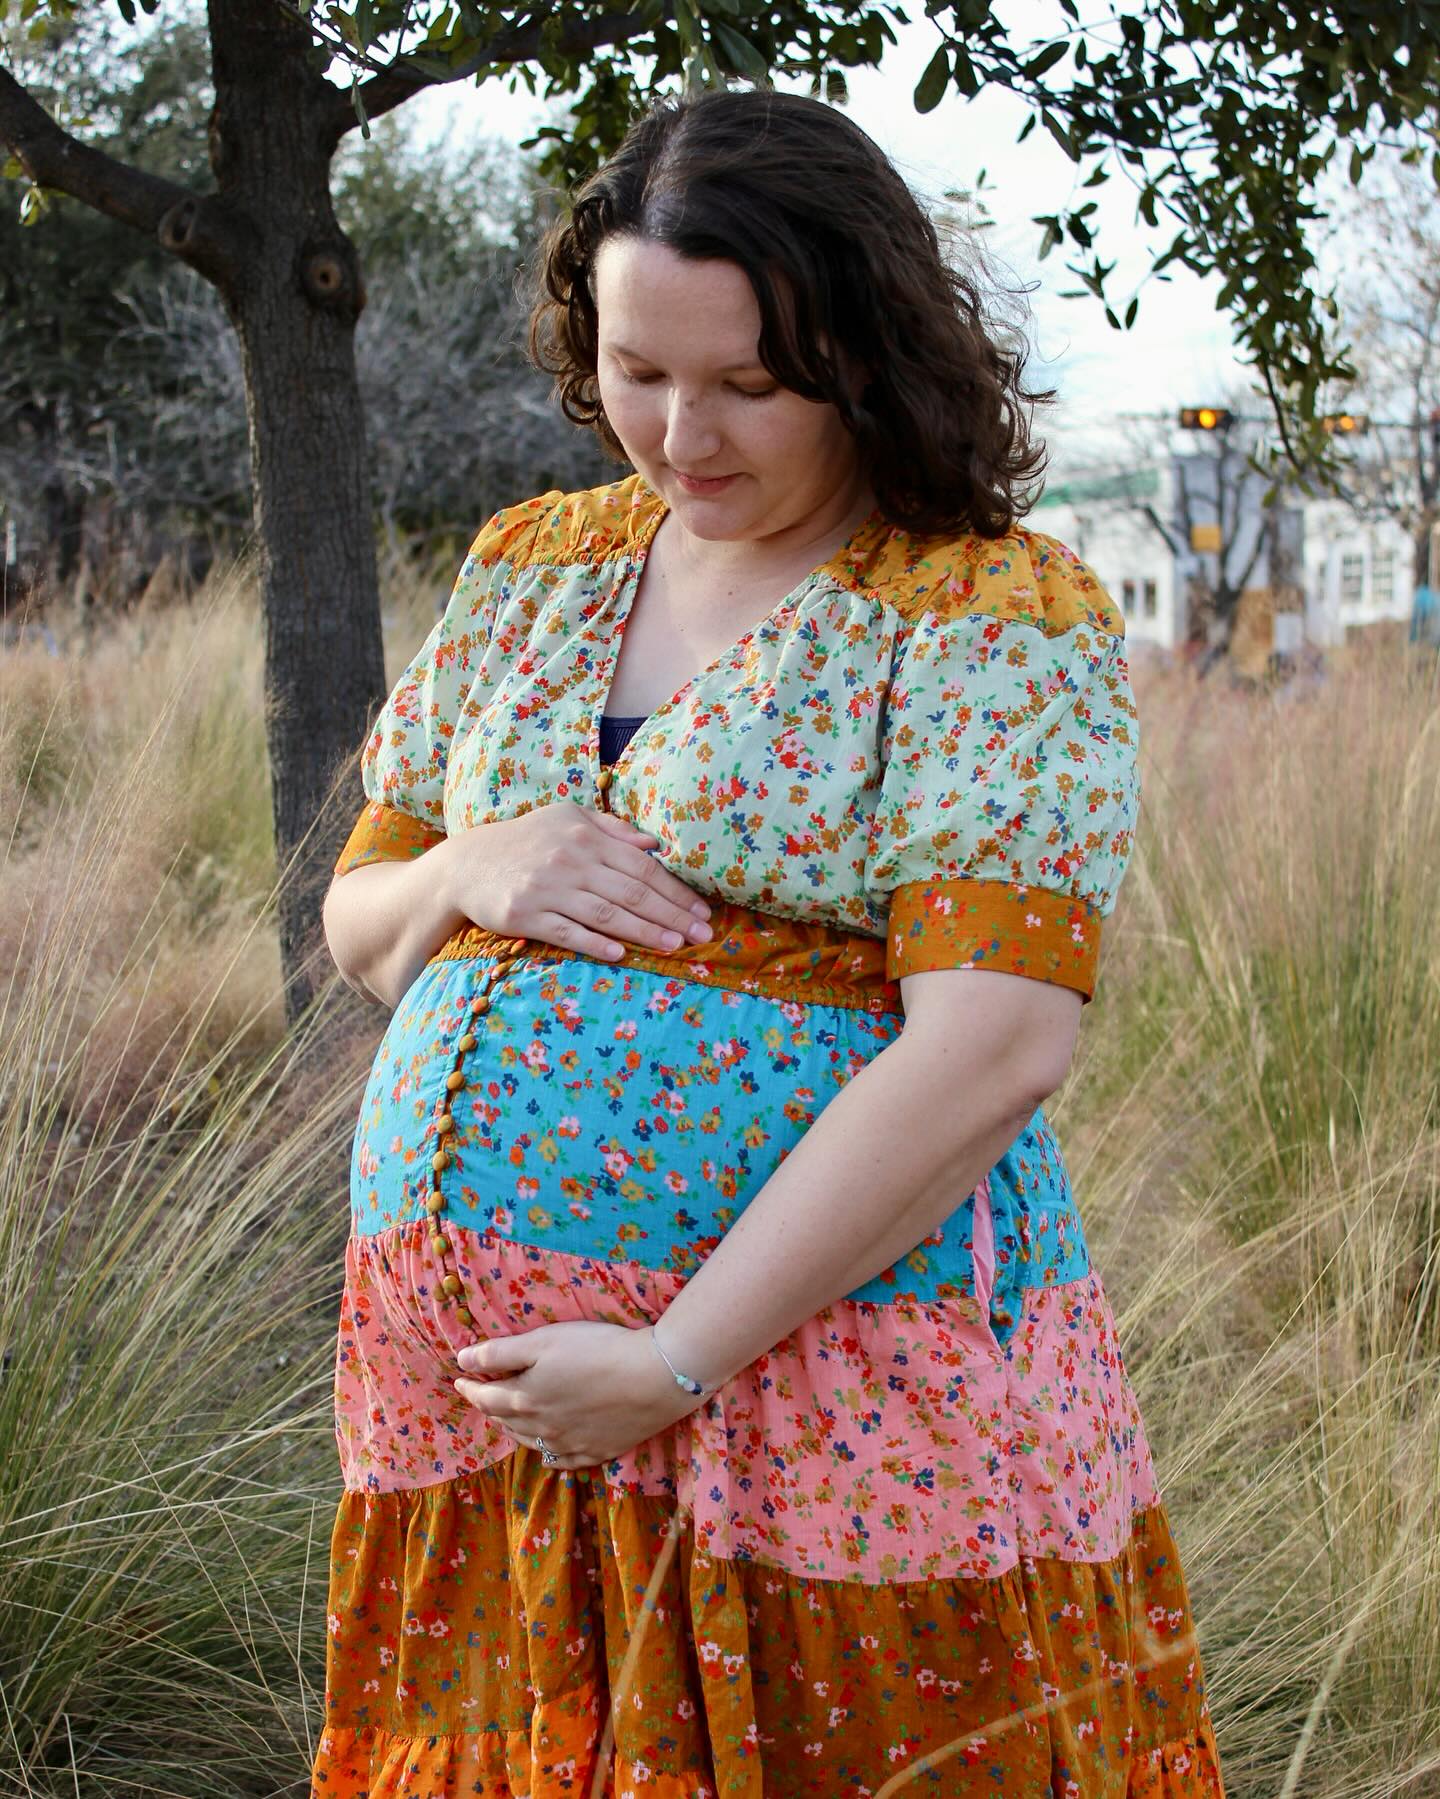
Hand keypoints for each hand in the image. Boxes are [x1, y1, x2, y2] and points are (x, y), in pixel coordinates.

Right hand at [436, 801, 714, 961]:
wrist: (467, 864)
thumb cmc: (526, 841)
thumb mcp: (566, 820)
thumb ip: (611, 829)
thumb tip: (653, 844)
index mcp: (586, 837)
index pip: (641, 867)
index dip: (675, 890)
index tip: (701, 909)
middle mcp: (571, 861)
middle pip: (631, 893)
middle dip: (671, 915)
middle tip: (701, 934)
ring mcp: (548, 889)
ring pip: (606, 914)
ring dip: (644, 932)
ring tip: (674, 946)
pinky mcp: (526, 914)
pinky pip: (567, 932)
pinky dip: (594, 943)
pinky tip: (620, 954)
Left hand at [453, 1321, 704, 1469]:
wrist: (653, 1378)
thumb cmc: (595, 1350)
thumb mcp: (542, 1341)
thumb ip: (499, 1353)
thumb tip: (461, 1361)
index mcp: (524, 1400)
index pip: (485, 1397)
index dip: (469, 1387)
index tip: (459, 1379)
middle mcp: (541, 1428)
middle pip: (506, 1420)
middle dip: (489, 1407)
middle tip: (481, 1397)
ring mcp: (570, 1443)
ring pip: (531, 1442)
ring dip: (514, 1430)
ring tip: (508, 1420)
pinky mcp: (597, 1451)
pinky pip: (564, 1460)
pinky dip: (550, 1456)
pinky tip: (548, 1454)